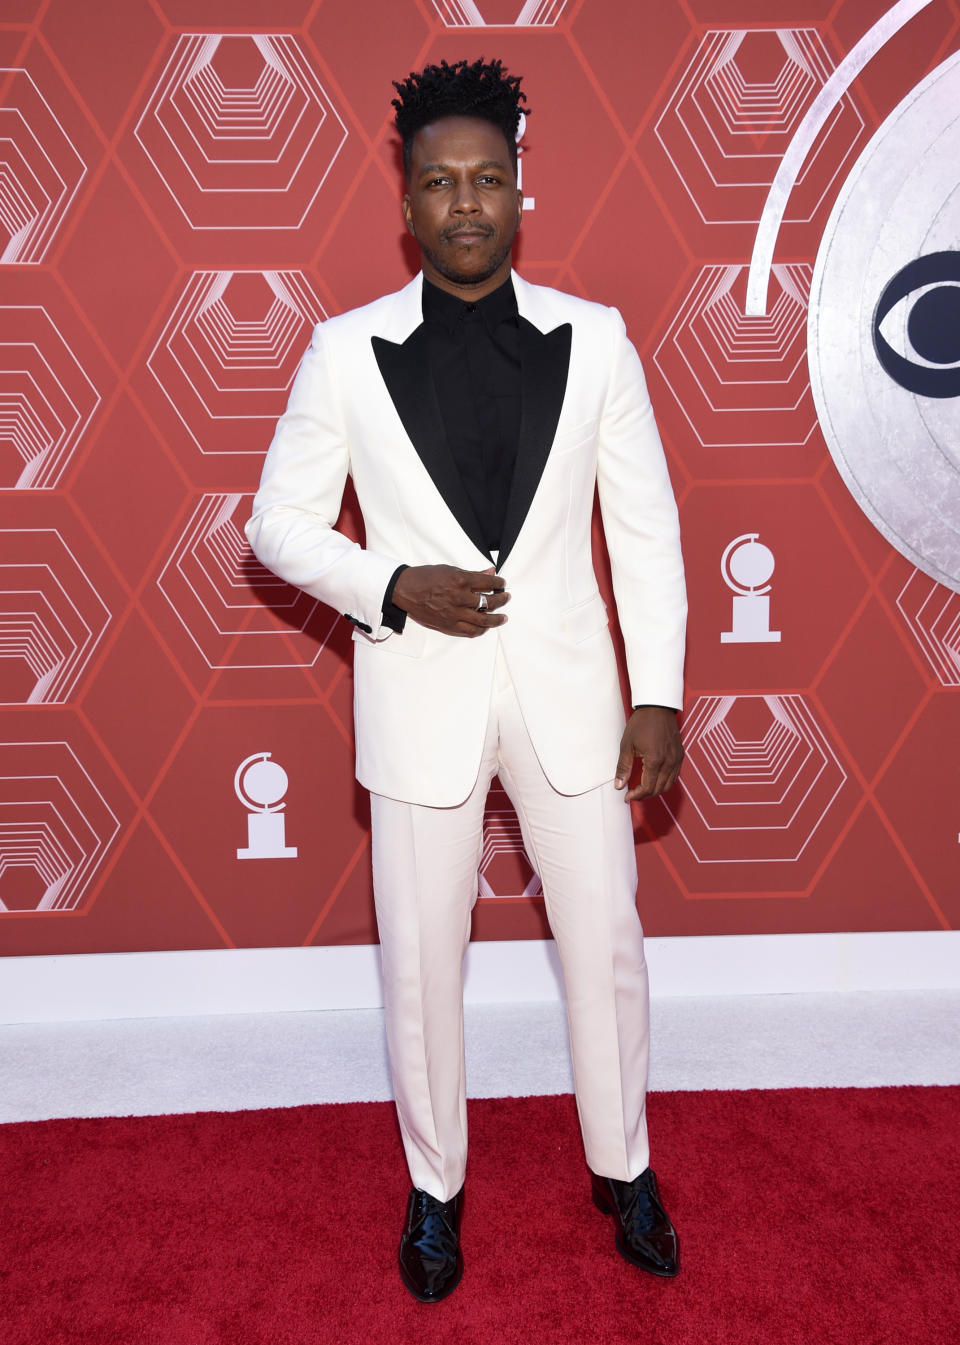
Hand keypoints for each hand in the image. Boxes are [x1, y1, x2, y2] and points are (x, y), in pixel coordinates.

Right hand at [392, 564, 508, 636]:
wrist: (405, 590)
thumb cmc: (425, 578)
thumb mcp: (449, 570)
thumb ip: (472, 573)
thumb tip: (490, 571)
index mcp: (460, 580)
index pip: (488, 582)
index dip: (498, 582)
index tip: (502, 582)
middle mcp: (459, 597)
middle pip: (489, 601)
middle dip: (502, 600)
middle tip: (506, 598)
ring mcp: (455, 613)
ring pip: (483, 620)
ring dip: (497, 619)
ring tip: (503, 617)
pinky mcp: (449, 625)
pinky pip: (470, 631)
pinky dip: (481, 629)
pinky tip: (486, 627)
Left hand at [614, 706, 682, 801]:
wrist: (657, 707)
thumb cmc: (642, 723)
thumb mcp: (627, 745)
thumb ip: (623, 767)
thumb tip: (619, 785)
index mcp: (655, 760)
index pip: (647, 788)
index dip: (636, 795)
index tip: (627, 796)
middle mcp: (669, 762)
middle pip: (659, 789)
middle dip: (645, 795)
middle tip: (633, 794)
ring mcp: (676, 759)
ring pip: (668, 785)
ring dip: (655, 790)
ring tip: (642, 788)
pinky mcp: (680, 755)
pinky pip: (675, 775)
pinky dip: (665, 782)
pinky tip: (654, 779)